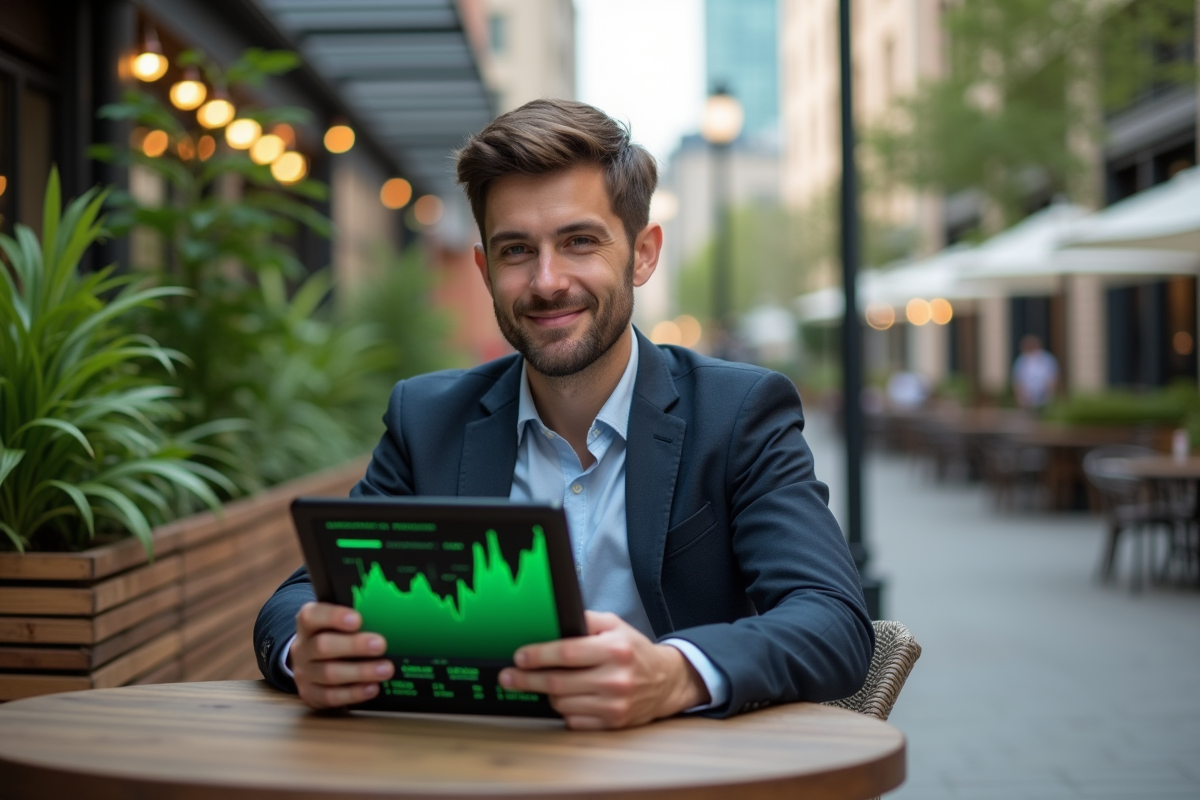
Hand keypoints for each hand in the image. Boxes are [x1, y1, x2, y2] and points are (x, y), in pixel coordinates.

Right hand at [290, 602, 393, 708]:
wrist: (309, 666)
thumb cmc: (333, 638)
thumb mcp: (336, 625)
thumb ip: (355, 620)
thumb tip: (386, 616)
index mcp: (308, 624)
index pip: (311, 616)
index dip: (334, 616)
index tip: (358, 619)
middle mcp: (302, 648)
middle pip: (323, 646)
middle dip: (354, 645)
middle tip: (381, 645)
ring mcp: (304, 673)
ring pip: (329, 674)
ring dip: (361, 671)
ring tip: (386, 669)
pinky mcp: (310, 694)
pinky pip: (331, 696)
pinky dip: (354, 693)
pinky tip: (372, 688)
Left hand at [498, 611, 708, 729]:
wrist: (666, 682)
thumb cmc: (634, 651)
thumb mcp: (615, 625)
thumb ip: (586, 621)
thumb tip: (554, 622)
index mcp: (615, 650)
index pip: (567, 653)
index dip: (538, 655)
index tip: (519, 657)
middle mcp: (615, 679)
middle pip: (558, 682)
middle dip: (527, 679)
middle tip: (508, 676)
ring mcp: (614, 705)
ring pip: (562, 703)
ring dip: (547, 694)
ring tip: (541, 683)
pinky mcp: (612, 724)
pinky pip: (573, 720)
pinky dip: (564, 709)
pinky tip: (564, 698)